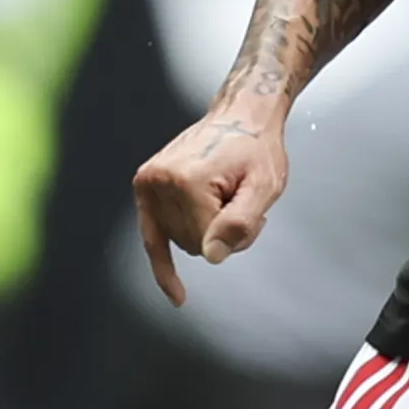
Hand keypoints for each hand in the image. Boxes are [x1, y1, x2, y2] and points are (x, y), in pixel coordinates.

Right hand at [133, 103, 288, 307]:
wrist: (240, 115)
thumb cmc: (256, 148)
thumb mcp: (264, 186)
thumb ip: (240, 223)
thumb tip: (213, 256)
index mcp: (186, 180)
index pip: (210, 241)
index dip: (237, 234)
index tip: (253, 208)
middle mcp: (159, 181)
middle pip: (194, 245)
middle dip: (220, 234)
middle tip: (239, 200)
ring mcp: (148, 183)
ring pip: (180, 243)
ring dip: (205, 231)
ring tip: (222, 197)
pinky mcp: (144, 186)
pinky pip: (152, 238)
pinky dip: (162, 264)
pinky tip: (175, 293)